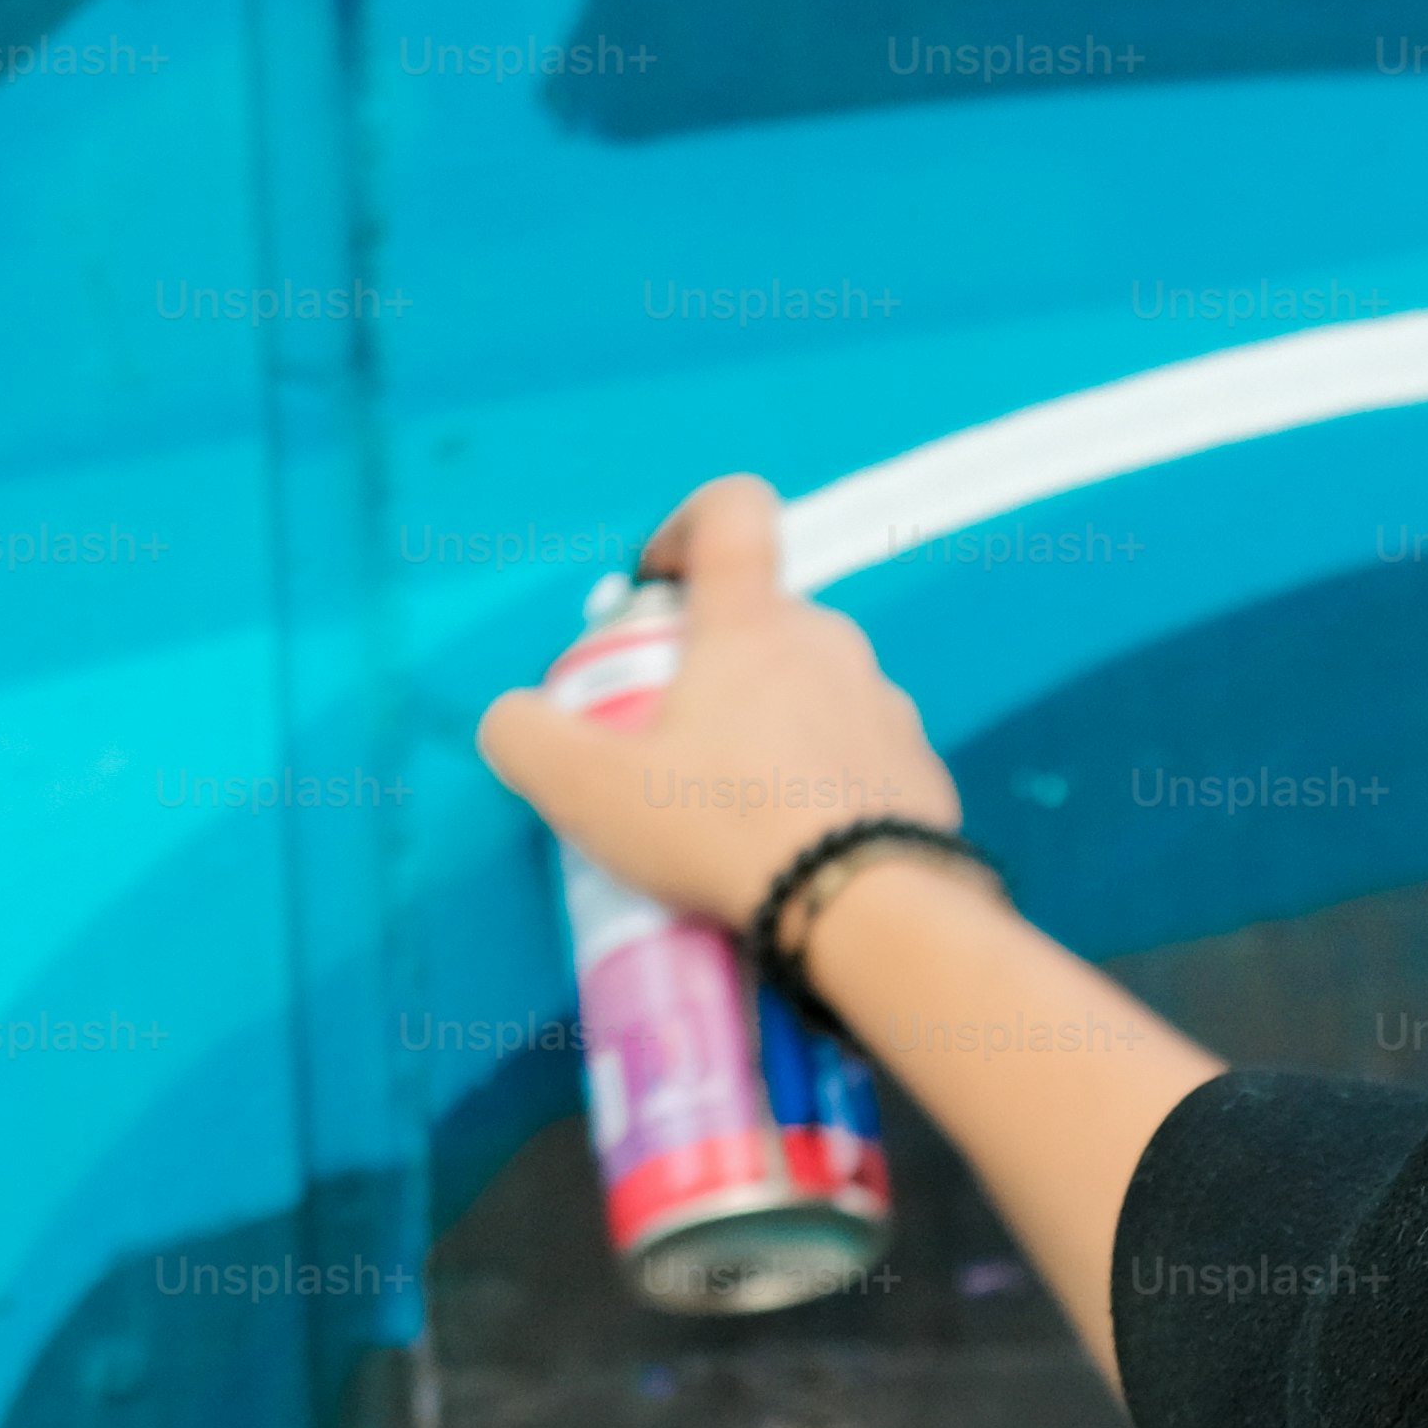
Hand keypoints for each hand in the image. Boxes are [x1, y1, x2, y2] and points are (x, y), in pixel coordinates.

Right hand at [472, 473, 961, 927]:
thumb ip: (528, 740)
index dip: (687, 527)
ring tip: (735, 805)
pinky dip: (822, 781)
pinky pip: (857, 754)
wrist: (867, 915)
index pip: (732, 513)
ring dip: (773, 726)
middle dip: (716, 664)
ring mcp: (883, 704)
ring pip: (815, 688)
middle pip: (764, 618)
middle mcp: (829, 645)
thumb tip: (510, 721)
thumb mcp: (591, 793)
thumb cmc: (731, 835)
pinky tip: (793, 842)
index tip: (658, 584)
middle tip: (675, 738)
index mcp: (752, 625)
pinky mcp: (917, 768)